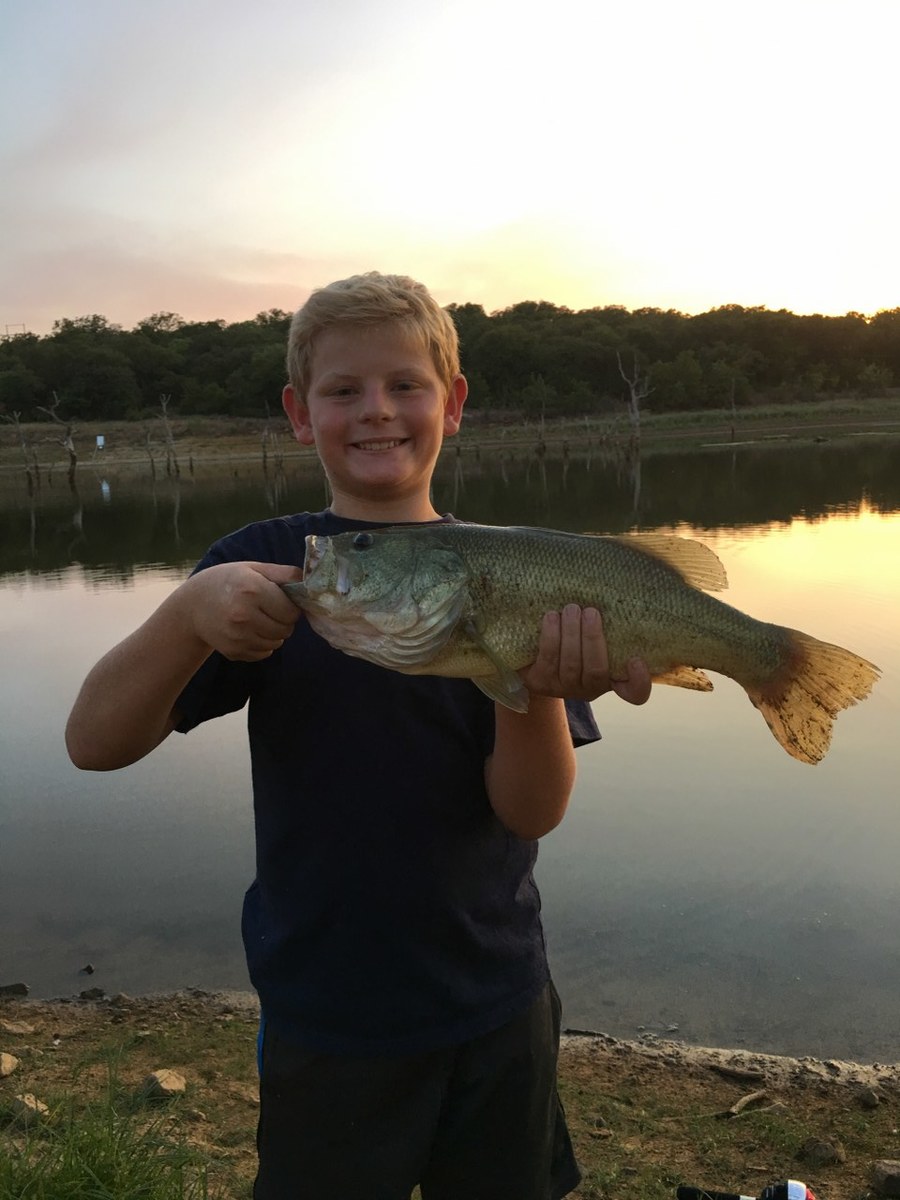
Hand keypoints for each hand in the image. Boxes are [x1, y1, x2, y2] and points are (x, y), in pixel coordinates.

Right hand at [183, 561, 302, 660]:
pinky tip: (249, 630)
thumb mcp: (252, 569)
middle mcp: (244, 615)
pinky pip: (264, 653)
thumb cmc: (226, 582)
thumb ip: (283, 573)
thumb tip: (309, 581)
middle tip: (269, 610)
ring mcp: (238, 637)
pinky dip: (262, 643)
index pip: (291, 611)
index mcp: (252, 590)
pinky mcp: (234, 652)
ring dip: (274, 633)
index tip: (280, 601)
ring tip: (258, 619)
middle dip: (283, 620)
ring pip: (277, 643)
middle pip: (286, 629)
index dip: (290, 606)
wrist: (191, 606)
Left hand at [519, 605, 651, 704]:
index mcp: (612, 678)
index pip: (635, 693)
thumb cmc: (575, 639)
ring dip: (571, 634)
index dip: (639, 681)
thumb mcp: (596, 635)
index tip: (636, 659)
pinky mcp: (540, 682)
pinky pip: (548, 659)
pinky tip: (551, 617)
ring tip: (571, 609)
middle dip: (593, 639)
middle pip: (596, 671)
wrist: (535, 655)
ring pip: (571, 664)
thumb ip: (610, 625)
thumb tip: (616, 591)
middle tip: (591, 612)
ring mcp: (564, 688)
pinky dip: (550, 636)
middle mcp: (590, 689)